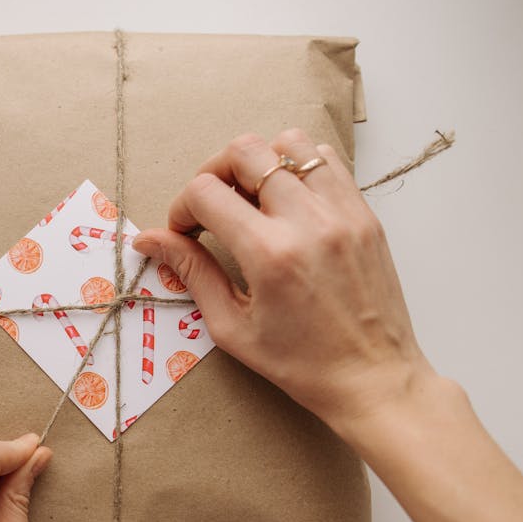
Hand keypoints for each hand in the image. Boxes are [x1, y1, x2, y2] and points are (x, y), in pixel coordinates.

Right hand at [133, 129, 434, 435]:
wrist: (373, 378)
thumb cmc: (300, 364)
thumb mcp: (232, 327)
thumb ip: (192, 273)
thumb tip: (149, 240)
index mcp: (269, 255)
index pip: (207, 193)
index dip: (182, 208)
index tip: (185, 233)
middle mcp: (308, 222)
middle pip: (246, 151)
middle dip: (215, 173)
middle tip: (211, 207)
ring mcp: (343, 213)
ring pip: (290, 143)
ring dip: (260, 162)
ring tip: (252, 199)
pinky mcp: (364, 214)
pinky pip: (327, 161)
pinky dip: (299, 168)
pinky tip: (288, 202)